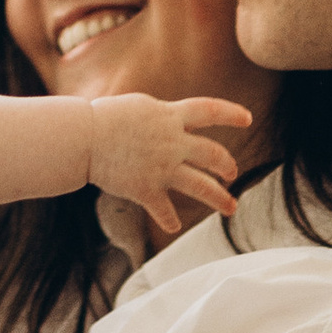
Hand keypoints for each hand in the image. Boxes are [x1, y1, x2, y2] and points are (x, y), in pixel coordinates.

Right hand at [88, 93, 250, 236]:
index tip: (248, 119)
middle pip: (213, 154)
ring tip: (231, 207)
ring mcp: (162, 168)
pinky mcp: (147, 189)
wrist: (84, 138)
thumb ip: (160, 115)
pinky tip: (173, 226)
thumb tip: (172, 120)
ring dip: (220, 198)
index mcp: (170, 116)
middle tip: (232, 172)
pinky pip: (164, 210)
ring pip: (202, 186)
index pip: (210, 110)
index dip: (231, 114)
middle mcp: (172, 142)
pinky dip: (169, 219)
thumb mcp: (139, 106)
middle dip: (227, 164)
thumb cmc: (103, 117)